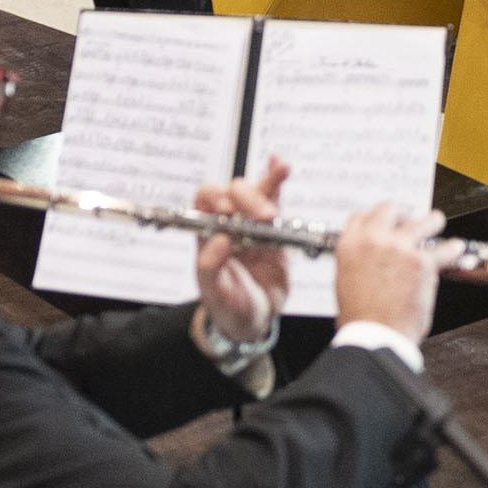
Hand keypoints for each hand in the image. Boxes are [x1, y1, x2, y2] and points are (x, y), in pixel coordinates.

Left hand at [191, 154, 294, 344]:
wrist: (254, 321)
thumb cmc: (228, 308)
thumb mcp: (215, 296)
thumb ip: (211, 269)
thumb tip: (219, 239)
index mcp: (207, 234)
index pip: (205, 201)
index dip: (216, 199)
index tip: (228, 212)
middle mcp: (229, 223)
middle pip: (233, 192)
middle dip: (248, 198)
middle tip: (264, 218)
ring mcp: (252, 224)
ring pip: (256, 190)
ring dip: (267, 183)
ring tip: (281, 176)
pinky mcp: (274, 228)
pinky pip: (276, 199)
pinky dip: (277, 180)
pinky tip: (282, 165)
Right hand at [329, 199, 445, 340]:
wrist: (375, 335)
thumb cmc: (361, 318)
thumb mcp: (346, 282)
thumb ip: (361, 262)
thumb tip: (375, 259)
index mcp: (349, 245)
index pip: (361, 217)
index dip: (375, 217)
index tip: (385, 219)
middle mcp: (373, 240)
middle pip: (390, 210)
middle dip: (402, 212)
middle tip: (410, 216)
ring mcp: (399, 247)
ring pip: (420, 222)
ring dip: (431, 221)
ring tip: (436, 221)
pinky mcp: (422, 261)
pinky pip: (443, 249)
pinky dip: (452, 249)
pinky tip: (455, 248)